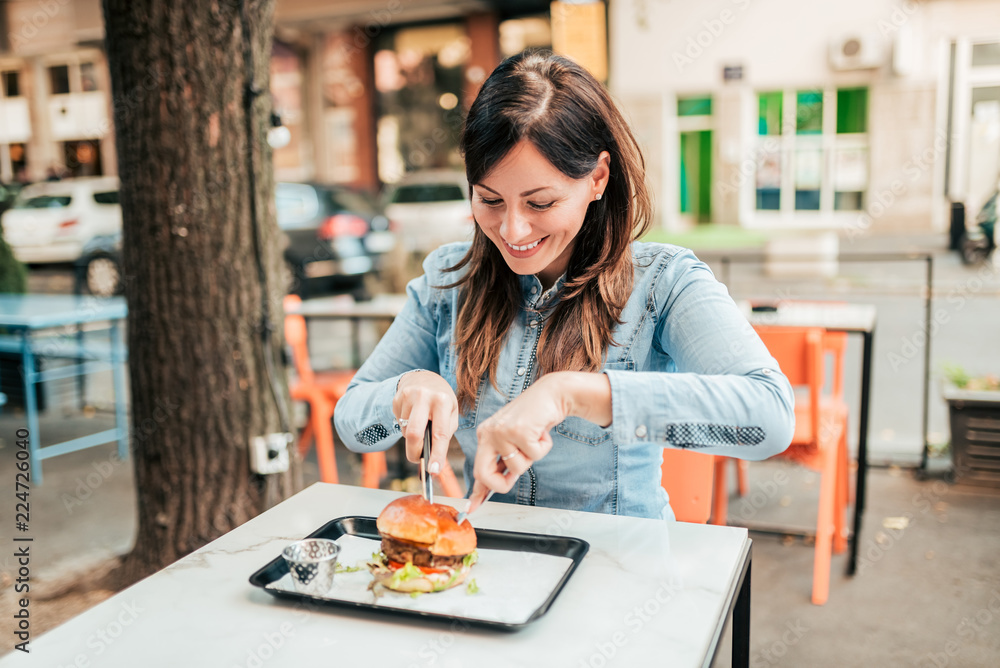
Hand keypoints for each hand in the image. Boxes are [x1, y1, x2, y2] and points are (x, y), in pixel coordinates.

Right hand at [392, 370, 458, 476]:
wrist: (424, 378)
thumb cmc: (442, 400)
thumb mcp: (451, 413)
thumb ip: (445, 433)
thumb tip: (434, 458)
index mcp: (442, 400)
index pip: (439, 433)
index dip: (436, 454)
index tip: (433, 470)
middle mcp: (424, 396)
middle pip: (414, 433)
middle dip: (414, 452)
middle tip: (418, 460)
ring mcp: (407, 396)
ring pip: (405, 431)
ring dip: (412, 438)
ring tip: (421, 427)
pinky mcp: (396, 399)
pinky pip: (398, 423)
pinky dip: (406, 427)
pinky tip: (413, 417)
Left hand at [467, 371, 611, 512]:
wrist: (550, 395)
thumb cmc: (532, 420)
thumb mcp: (513, 441)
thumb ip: (502, 462)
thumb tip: (491, 488)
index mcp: (484, 436)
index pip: (478, 469)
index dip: (476, 492)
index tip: (472, 508)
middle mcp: (488, 433)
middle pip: (485, 475)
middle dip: (502, 484)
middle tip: (514, 477)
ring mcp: (502, 431)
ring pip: (517, 467)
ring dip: (532, 457)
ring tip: (533, 439)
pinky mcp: (519, 430)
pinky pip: (534, 455)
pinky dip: (543, 447)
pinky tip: (541, 432)